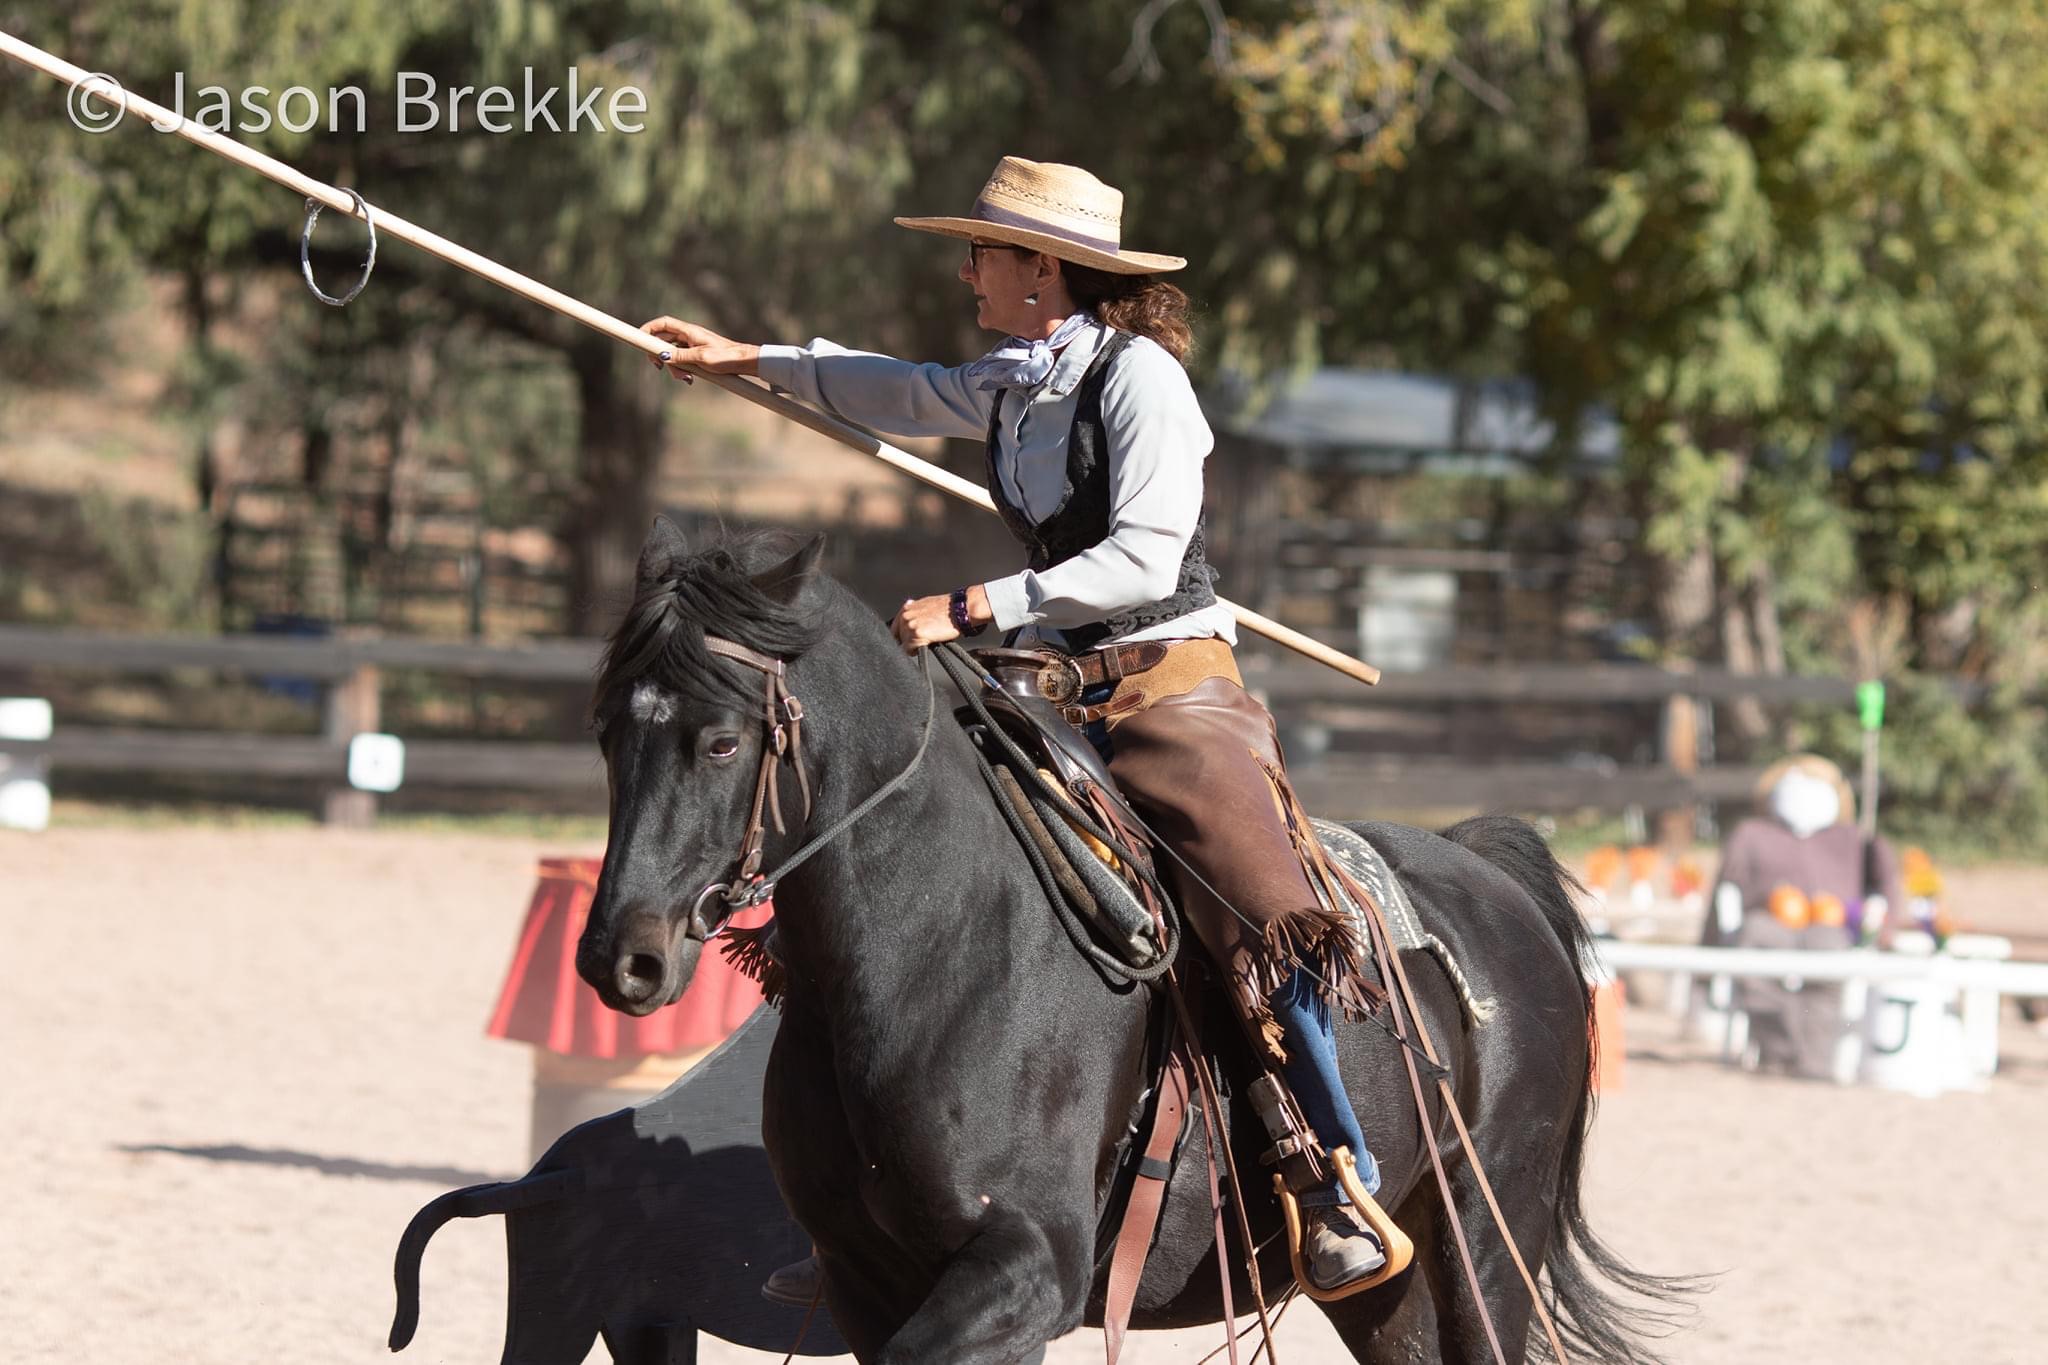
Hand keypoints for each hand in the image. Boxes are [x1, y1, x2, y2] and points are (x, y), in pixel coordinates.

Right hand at [642, 316, 760, 382]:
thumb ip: (680, 357)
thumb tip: (662, 356)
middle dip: (659, 355)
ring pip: (672, 353)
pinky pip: (681, 360)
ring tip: (684, 377)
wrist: (745, 362)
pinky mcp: (697, 355)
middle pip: (663, 341)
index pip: (662, 324)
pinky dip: (681, 369)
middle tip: (660, 367)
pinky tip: (689, 378)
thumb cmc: (726, 357)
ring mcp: (692, 345)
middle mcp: (689, 336)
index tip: (639, 340)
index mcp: (689, 331)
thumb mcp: (701, 359)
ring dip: (672, 367)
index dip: (648, 329)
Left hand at [889, 587, 991, 652]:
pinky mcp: (917, 635)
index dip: (901, 637)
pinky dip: (916, 651)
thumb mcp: (926, 604)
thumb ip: (914, 610)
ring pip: (904, 644)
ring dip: (913, 646)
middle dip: (908, 641)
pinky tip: (926, 644)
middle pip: (899, 638)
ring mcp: (910, 626)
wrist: (959, 610)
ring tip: (927, 641)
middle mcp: (905, 616)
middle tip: (922, 640)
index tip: (905, 641)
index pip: (894, 628)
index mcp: (906, 608)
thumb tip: (908, 608)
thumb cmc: (947, 608)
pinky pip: (909, 650)